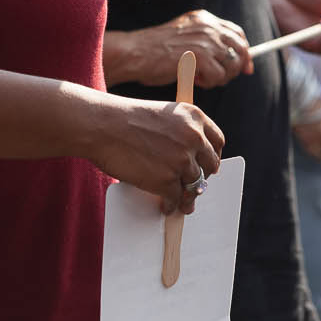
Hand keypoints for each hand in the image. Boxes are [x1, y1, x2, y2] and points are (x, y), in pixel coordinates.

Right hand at [88, 99, 224, 215]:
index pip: (217, 141)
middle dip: (201, 176)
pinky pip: (177, 199)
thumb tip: (188, 157)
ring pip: (195, 186)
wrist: (102, 126)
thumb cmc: (125, 119)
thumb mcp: (162, 114)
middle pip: (210, 166)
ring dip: (188, 196)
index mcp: (194, 117)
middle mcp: (194, 138)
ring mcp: (182, 160)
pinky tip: (166, 205)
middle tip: (192, 184)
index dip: (211, 155)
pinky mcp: (168, 181)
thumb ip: (180, 130)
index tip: (206, 164)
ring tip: (182, 202)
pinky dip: (172, 205)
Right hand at [116, 11, 250, 87]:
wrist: (135, 53)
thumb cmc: (155, 51)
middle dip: (235, 68)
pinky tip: (193, 79)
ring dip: (219, 77)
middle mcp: (208, 26)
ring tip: (199, 77)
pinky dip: (208, 83)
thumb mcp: (185, 38)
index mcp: (204, 19)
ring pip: (231, 66)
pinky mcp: (201, 56)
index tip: (246, 68)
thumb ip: (208, 43)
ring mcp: (206, 40)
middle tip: (218, 78)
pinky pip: (219, 77)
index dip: (244, 52)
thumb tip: (236, 61)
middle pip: (240, 49)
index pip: (237, 33)